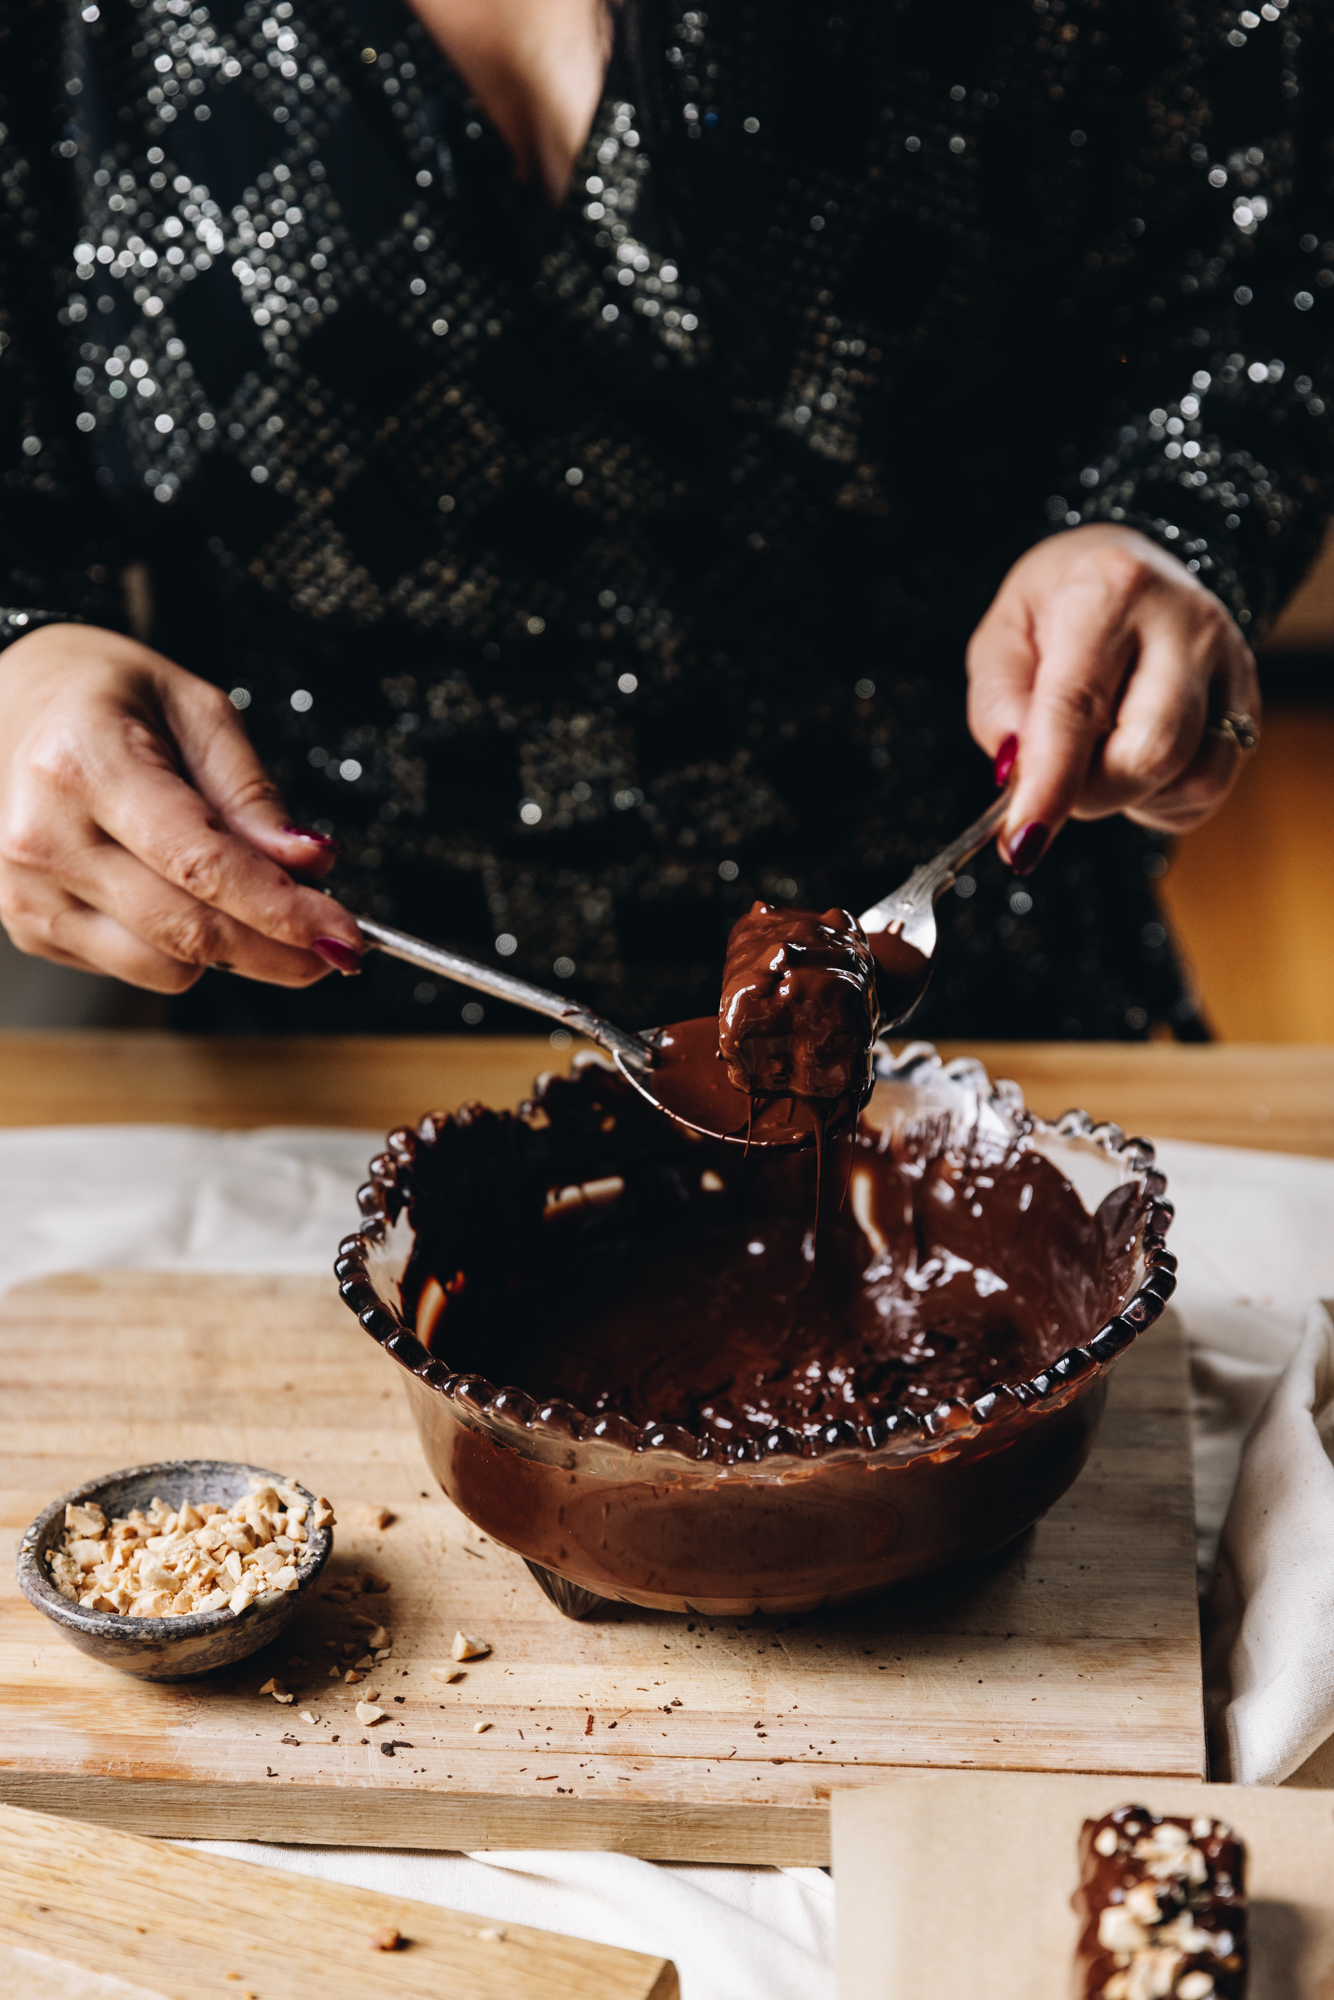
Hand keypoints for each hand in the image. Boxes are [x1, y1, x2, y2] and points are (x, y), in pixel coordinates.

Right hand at [0, 623, 364, 991]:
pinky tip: (178, 897)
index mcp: (84, 765)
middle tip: (334, 944)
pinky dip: (178, 949)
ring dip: (231, 952)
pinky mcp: (27, 927)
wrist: (9, 704)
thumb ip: (253, 795)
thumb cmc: (106, 698)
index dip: (283, 911)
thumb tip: (311, 865)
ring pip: (165, 967)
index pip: (203, 866)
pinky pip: (134, 968)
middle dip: (278, 949)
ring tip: (250, 902)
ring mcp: (27, 891)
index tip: (345, 933)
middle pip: (189, 930)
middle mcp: (43, 837)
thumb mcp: (197, 712)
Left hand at [966, 524, 1260, 871]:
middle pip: (1150, 752)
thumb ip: (998, 705)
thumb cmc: (1056, 607)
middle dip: (1091, 794)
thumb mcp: (1002, 637)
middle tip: (1056, 782)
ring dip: (1129, 798)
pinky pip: (1210, 788)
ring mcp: (1230, 663)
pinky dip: (1161, 800)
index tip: (1023, 841)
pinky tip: (1134, 764)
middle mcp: (1185, 624)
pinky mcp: (1249, 703)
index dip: (1050, 783)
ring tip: (1097, 759)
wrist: (1132, 565)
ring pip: (1192, 779)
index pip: (1078, 706)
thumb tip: (1017, 774)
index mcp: (1109, 594)